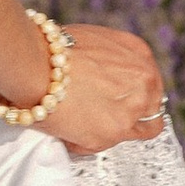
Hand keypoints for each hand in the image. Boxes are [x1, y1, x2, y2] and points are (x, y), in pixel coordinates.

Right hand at [42, 24, 168, 157]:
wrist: (34, 64)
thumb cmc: (50, 49)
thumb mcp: (92, 39)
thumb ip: (108, 59)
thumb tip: (99, 76)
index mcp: (138, 53)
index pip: (149, 82)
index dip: (132, 93)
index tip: (118, 99)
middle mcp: (144, 82)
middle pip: (150, 109)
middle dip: (127, 113)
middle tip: (100, 114)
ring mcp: (131, 110)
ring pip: (131, 132)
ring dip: (107, 130)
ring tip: (78, 123)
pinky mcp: (112, 134)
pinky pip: (100, 146)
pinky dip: (82, 142)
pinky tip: (65, 130)